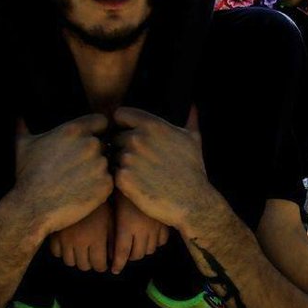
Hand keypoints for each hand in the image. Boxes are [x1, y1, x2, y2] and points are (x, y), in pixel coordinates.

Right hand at [12, 114, 112, 236]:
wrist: (31, 208)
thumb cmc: (27, 175)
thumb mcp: (23, 146)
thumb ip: (25, 126)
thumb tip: (18, 116)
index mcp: (75, 130)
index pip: (101, 122)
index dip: (96, 130)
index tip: (88, 140)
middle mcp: (91, 145)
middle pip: (104, 144)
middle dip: (94, 153)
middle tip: (77, 167)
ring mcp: (100, 165)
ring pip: (107, 163)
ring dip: (97, 170)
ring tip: (78, 181)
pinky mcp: (106, 185)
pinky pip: (109, 181)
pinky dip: (100, 186)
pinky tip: (83, 191)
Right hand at [49, 202, 112, 271]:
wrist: (78, 188)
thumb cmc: (99, 204)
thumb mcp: (110, 221)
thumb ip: (113, 241)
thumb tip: (114, 259)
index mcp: (96, 238)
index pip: (99, 264)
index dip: (102, 266)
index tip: (103, 264)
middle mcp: (80, 242)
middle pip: (84, 266)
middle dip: (90, 264)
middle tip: (93, 258)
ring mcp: (64, 239)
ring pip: (69, 262)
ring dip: (76, 260)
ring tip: (82, 253)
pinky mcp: (53, 235)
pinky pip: (56, 253)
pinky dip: (62, 252)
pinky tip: (69, 246)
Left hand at [111, 191, 169, 273]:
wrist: (148, 176)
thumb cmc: (126, 186)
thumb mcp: (115, 202)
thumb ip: (113, 220)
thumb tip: (106, 232)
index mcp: (126, 226)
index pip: (122, 253)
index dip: (118, 264)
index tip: (114, 270)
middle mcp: (141, 230)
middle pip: (137, 254)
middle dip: (130, 257)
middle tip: (125, 255)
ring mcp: (156, 227)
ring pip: (150, 249)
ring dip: (143, 250)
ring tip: (138, 246)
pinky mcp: (165, 222)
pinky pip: (162, 241)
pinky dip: (156, 242)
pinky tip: (151, 238)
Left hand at [112, 107, 210, 229]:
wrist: (192, 201)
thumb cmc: (193, 169)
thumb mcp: (194, 140)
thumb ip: (189, 119)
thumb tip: (192, 105)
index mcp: (152, 125)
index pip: (121, 114)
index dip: (123, 123)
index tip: (129, 133)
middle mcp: (137, 139)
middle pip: (115, 137)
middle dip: (122, 146)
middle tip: (137, 160)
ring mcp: (128, 159)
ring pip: (113, 156)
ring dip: (121, 163)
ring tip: (139, 174)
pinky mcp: (122, 179)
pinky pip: (113, 174)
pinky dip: (121, 179)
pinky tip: (136, 184)